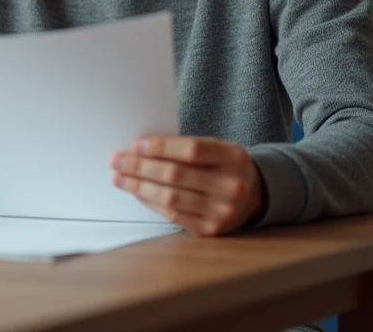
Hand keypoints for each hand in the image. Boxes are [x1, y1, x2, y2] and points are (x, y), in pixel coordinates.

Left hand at [110, 135, 263, 235]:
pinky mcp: (211, 230)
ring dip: (139, 187)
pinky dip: (151, 202)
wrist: (255, 196)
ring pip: (170, 197)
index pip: (191, 149)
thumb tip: (140, 148)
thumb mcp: (217, 149)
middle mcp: (231, 186)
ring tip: (119, 178)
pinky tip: (137, 193)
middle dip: (140, 167)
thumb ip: (185, 147)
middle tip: (117, 161)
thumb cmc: (225, 166)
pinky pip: (173, 215)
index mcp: (233, 157)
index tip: (135, 143)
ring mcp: (222, 211)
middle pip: (176, 174)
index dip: (161, 146)